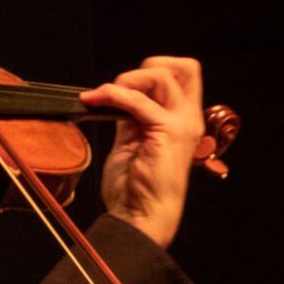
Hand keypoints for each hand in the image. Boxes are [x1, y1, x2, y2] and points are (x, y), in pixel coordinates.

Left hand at [79, 56, 204, 248]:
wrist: (138, 216)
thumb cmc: (134, 187)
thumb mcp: (131, 140)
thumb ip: (130, 116)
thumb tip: (117, 95)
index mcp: (183, 120)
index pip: (184, 74)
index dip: (156, 70)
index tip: (129, 86)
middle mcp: (188, 119)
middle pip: (184, 67)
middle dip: (148, 68)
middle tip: (122, 87)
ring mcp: (181, 125)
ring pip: (161, 76)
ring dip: (126, 80)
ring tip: (104, 97)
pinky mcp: (166, 132)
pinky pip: (138, 101)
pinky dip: (112, 94)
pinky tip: (95, 101)